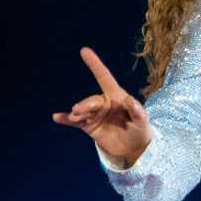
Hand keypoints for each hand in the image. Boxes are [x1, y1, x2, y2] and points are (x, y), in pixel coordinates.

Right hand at [52, 47, 152, 167]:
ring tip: (75, 116)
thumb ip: (137, 111)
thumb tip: (130, 100)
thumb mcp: (143, 122)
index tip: (84, 51)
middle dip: (86, 104)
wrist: (135, 149)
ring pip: (83, 109)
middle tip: (79, 111)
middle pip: (92, 100)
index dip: (95, 64)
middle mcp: (105, 103)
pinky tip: (57, 117)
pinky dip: (66, 119)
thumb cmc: (141, 131)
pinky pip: (75, 121)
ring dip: (77, 112)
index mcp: (118, 97)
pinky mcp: (89, 126)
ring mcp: (96, 114)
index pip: (105, 78)